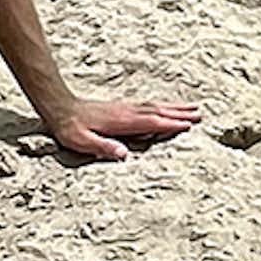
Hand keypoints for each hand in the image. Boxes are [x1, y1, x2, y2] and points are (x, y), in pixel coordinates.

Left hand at [43, 99, 202, 161]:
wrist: (59, 107)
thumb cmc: (69, 128)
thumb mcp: (82, 142)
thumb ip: (103, 147)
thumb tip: (124, 155)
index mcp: (121, 122)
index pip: (151, 123)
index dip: (170, 124)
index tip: (189, 125)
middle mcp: (126, 112)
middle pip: (158, 111)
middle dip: (180, 113)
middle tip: (200, 114)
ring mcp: (124, 108)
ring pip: (155, 106)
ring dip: (174, 107)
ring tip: (192, 108)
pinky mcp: (121, 107)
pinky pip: (148, 105)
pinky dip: (161, 106)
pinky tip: (165, 108)